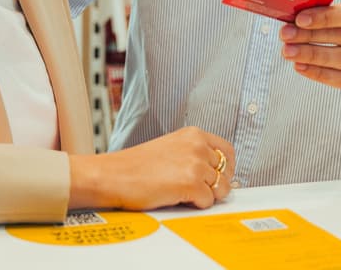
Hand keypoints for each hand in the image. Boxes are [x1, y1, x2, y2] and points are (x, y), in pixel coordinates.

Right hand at [68, 126, 234, 210]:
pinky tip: (178, 199)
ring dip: (206, 196)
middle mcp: (197, 145)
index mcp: (193, 134)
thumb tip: (215, 173)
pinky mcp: (191, 183)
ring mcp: (195, 163)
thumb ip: (193, 154)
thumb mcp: (170, 148)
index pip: (228, 151)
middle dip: (217, 185)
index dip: (226, 168)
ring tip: (186, 195)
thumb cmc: (135, 166)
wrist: (113, 175)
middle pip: (226, 171)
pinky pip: (208, 202)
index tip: (219, 178)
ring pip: (220, 188)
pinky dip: (196, 205)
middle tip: (202, 191)